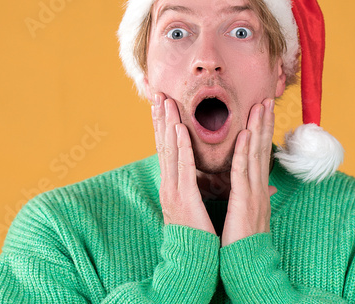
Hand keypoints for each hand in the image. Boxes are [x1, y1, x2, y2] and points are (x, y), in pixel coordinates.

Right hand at [152, 93, 215, 234]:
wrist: (191, 259)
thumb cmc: (196, 232)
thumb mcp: (193, 203)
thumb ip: (194, 185)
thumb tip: (197, 172)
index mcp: (173, 183)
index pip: (167, 148)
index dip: (164, 125)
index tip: (164, 105)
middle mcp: (168, 182)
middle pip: (163, 144)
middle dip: (161, 118)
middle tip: (158, 94)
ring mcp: (173, 188)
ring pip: (169, 150)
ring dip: (167, 123)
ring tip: (166, 101)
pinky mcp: (182, 196)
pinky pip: (182, 166)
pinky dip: (180, 145)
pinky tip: (178, 128)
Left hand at [221, 98, 276, 246]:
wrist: (249, 266)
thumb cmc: (244, 241)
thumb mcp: (250, 214)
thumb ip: (254, 196)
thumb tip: (263, 188)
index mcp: (257, 188)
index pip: (261, 154)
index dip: (263, 131)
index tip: (263, 112)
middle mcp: (259, 187)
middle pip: (263, 148)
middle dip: (265, 122)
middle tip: (266, 99)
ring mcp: (254, 193)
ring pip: (256, 154)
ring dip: (258, 128)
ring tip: (260, 106)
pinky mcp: (244, 201)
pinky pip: (244, 171)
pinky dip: (245, 151)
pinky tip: (246, 134)